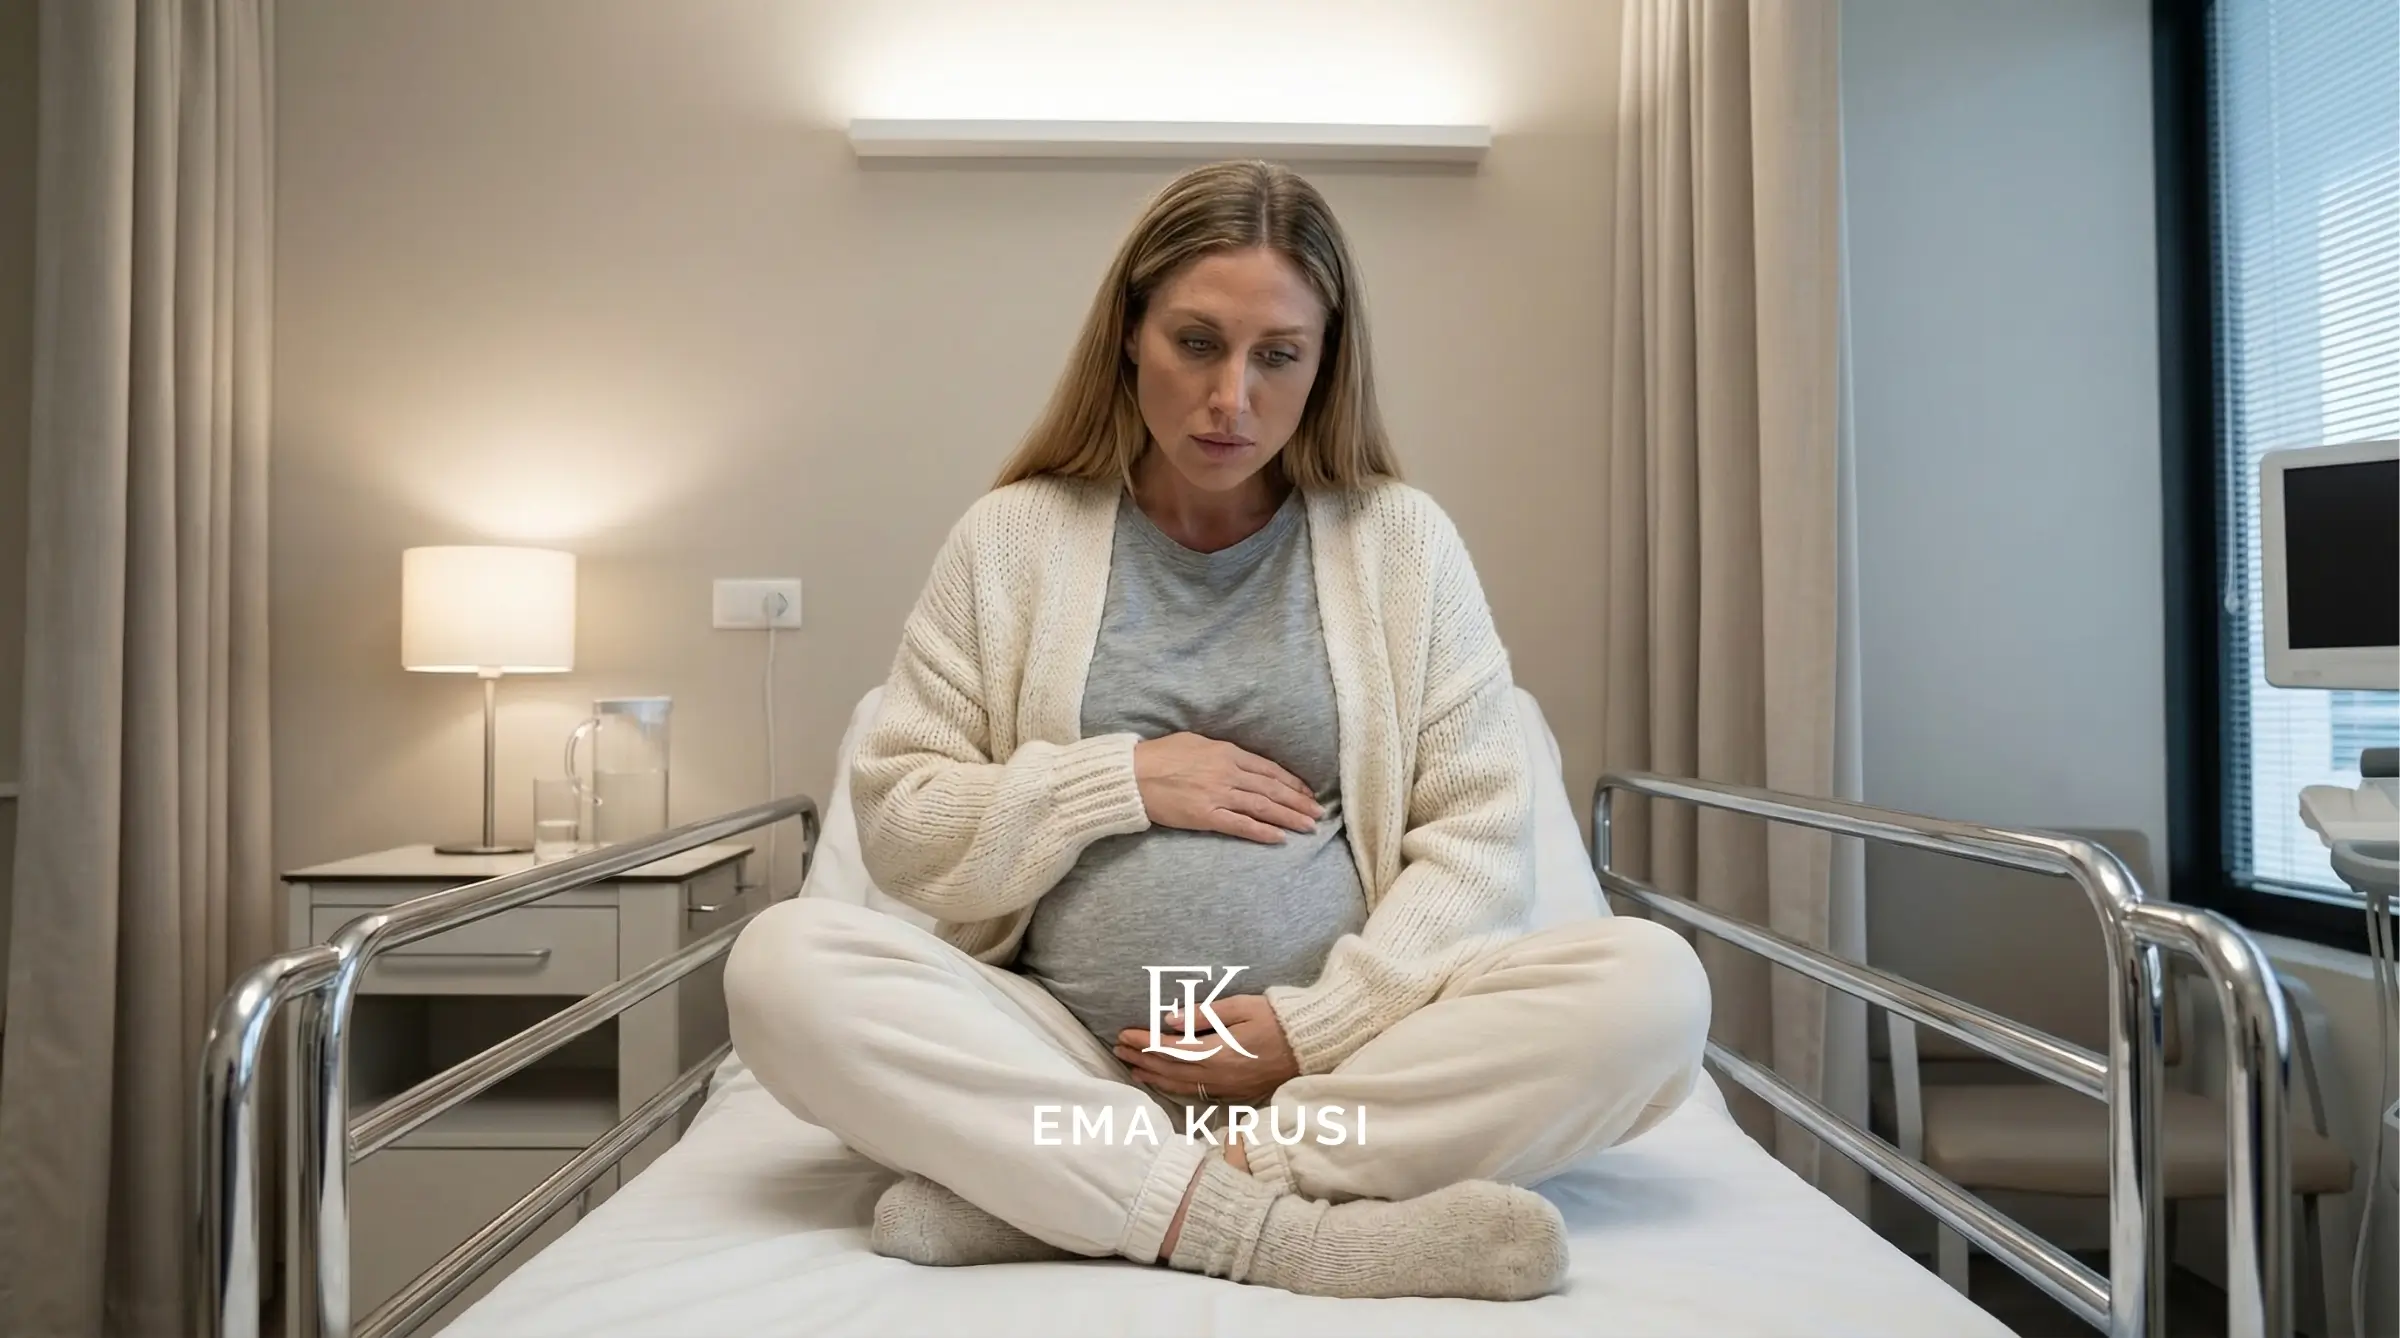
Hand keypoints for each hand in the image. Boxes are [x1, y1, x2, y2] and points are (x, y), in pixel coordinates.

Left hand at [1114, 995, 1298, 1106]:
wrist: (1310, 1045)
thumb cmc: (1278, 1019)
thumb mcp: (1242, 1007)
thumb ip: (1205, 1014)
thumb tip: (1170, 1021)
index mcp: (1219, 1052)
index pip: (1170, 1049)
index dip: (1144, 1043)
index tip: (1124, 1034)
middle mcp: (1219, 1075)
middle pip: (1170, 1070)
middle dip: (1141, 1059)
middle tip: (1118, 1050)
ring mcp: (1227, 1087)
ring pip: (1179, 1085)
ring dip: (1152, 1076)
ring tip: (1131, 1068)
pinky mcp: (1234, 1093)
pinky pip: (1196, 1093)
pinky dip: (1172, 1087)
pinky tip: (1161, 1082)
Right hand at [1133, 733, 1323, 844]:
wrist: (1132, 775)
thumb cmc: (1159, 755)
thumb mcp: (1196, 742)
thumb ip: (1221, 751)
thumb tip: (1239, 759)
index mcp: (1227, 752)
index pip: (1268, 769)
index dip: (1292, 782)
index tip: (1307, 792)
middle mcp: (1228, 773)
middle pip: (1272, 789)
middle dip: (1298, 802)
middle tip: (1318, 813)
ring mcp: (1218, 795)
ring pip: (1262, 807)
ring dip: (1289, 817)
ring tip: (1308, 827)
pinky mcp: (1206, 816)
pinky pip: (1240, 826)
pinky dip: (1262, 832)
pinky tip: (1279, 838)